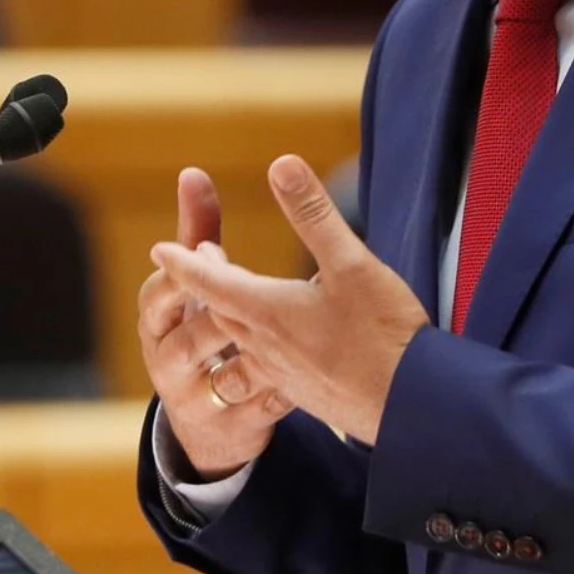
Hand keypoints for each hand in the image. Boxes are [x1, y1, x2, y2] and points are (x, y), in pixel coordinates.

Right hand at [140, 167, 289, 480]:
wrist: (204, 413)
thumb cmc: (198, 328)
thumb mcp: (194, 284)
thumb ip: (197, 229)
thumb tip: (192, 172)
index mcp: (158, 319)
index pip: (161, 294)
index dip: (184, 275)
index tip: (211, 250)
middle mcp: (167, 359)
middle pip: (188, 336)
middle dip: (220, 317)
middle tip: (257, 296)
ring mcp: (196, 396)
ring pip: (221, 375)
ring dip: (251, 357)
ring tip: (284, 341)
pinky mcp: (227, 425)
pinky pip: (255, 407)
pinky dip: (279, 391)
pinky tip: (307, 377)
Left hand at [150, 155, 429, 444]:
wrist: (413, 409)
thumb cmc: (385, 335)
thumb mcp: (352, 264)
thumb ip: (313, 214)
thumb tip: (281, 165)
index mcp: (268, 312)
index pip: (211, 281)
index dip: (184, 262)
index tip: (159, 250)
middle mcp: (266, 347)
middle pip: (222, 311)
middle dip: (208, 283)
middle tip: (203, 258)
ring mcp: (284, 375)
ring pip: (241, 344)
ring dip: (229, 318)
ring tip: (232, 302)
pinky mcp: (306, 395)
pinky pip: (264, 370)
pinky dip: (256, 349)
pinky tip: (274, 348)